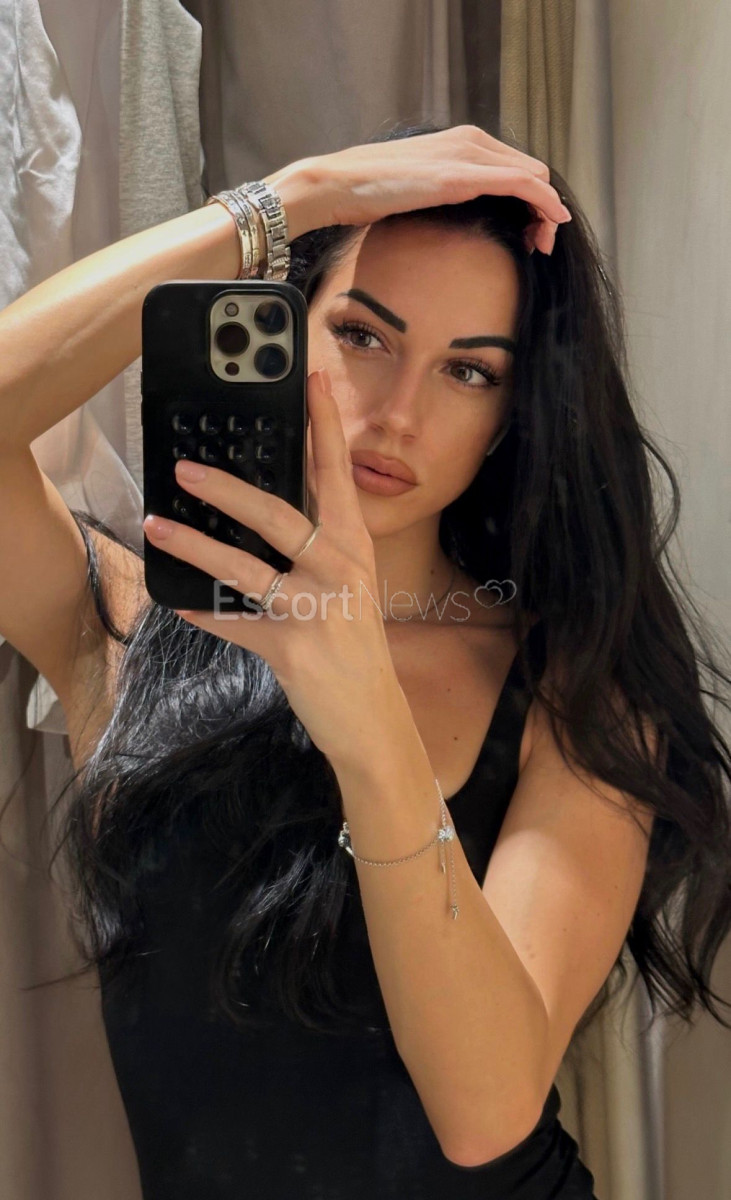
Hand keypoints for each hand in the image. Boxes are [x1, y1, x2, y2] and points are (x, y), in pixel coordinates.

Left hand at [142, 369, 397, 763]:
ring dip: (196, 545)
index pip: (338, 475)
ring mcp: (314, 609)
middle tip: (186, 468)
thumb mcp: (349, 585)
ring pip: (245, 568)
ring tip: (158, 525)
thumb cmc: (355, 643)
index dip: (324, 426)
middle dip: (227, 489)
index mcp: (353, 547)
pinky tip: (178, 600)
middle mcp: (337, 570)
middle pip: (278, 515)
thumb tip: (264, 508)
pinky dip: (203, 612)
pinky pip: (233, 623)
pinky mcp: (290, 646)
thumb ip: (316, 547)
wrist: (372, 714)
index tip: (312, 381)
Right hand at [263, 124, 570, 255]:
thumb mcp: (417, 190)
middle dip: (544, 208)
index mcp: (461, 143)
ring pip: (534, 177)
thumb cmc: (368, 193)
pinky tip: (552, 222)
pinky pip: (521, 184)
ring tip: (542, 243)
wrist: (338, 185)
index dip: (533, 199)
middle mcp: (471, 141)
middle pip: (531, 171)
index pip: (516, 167)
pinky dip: (544, 202)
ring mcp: (468, 154)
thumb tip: (455, 216)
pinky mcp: (463, 174)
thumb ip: (443, 193)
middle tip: (539, 244)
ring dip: (546, 211)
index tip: (531, 233)